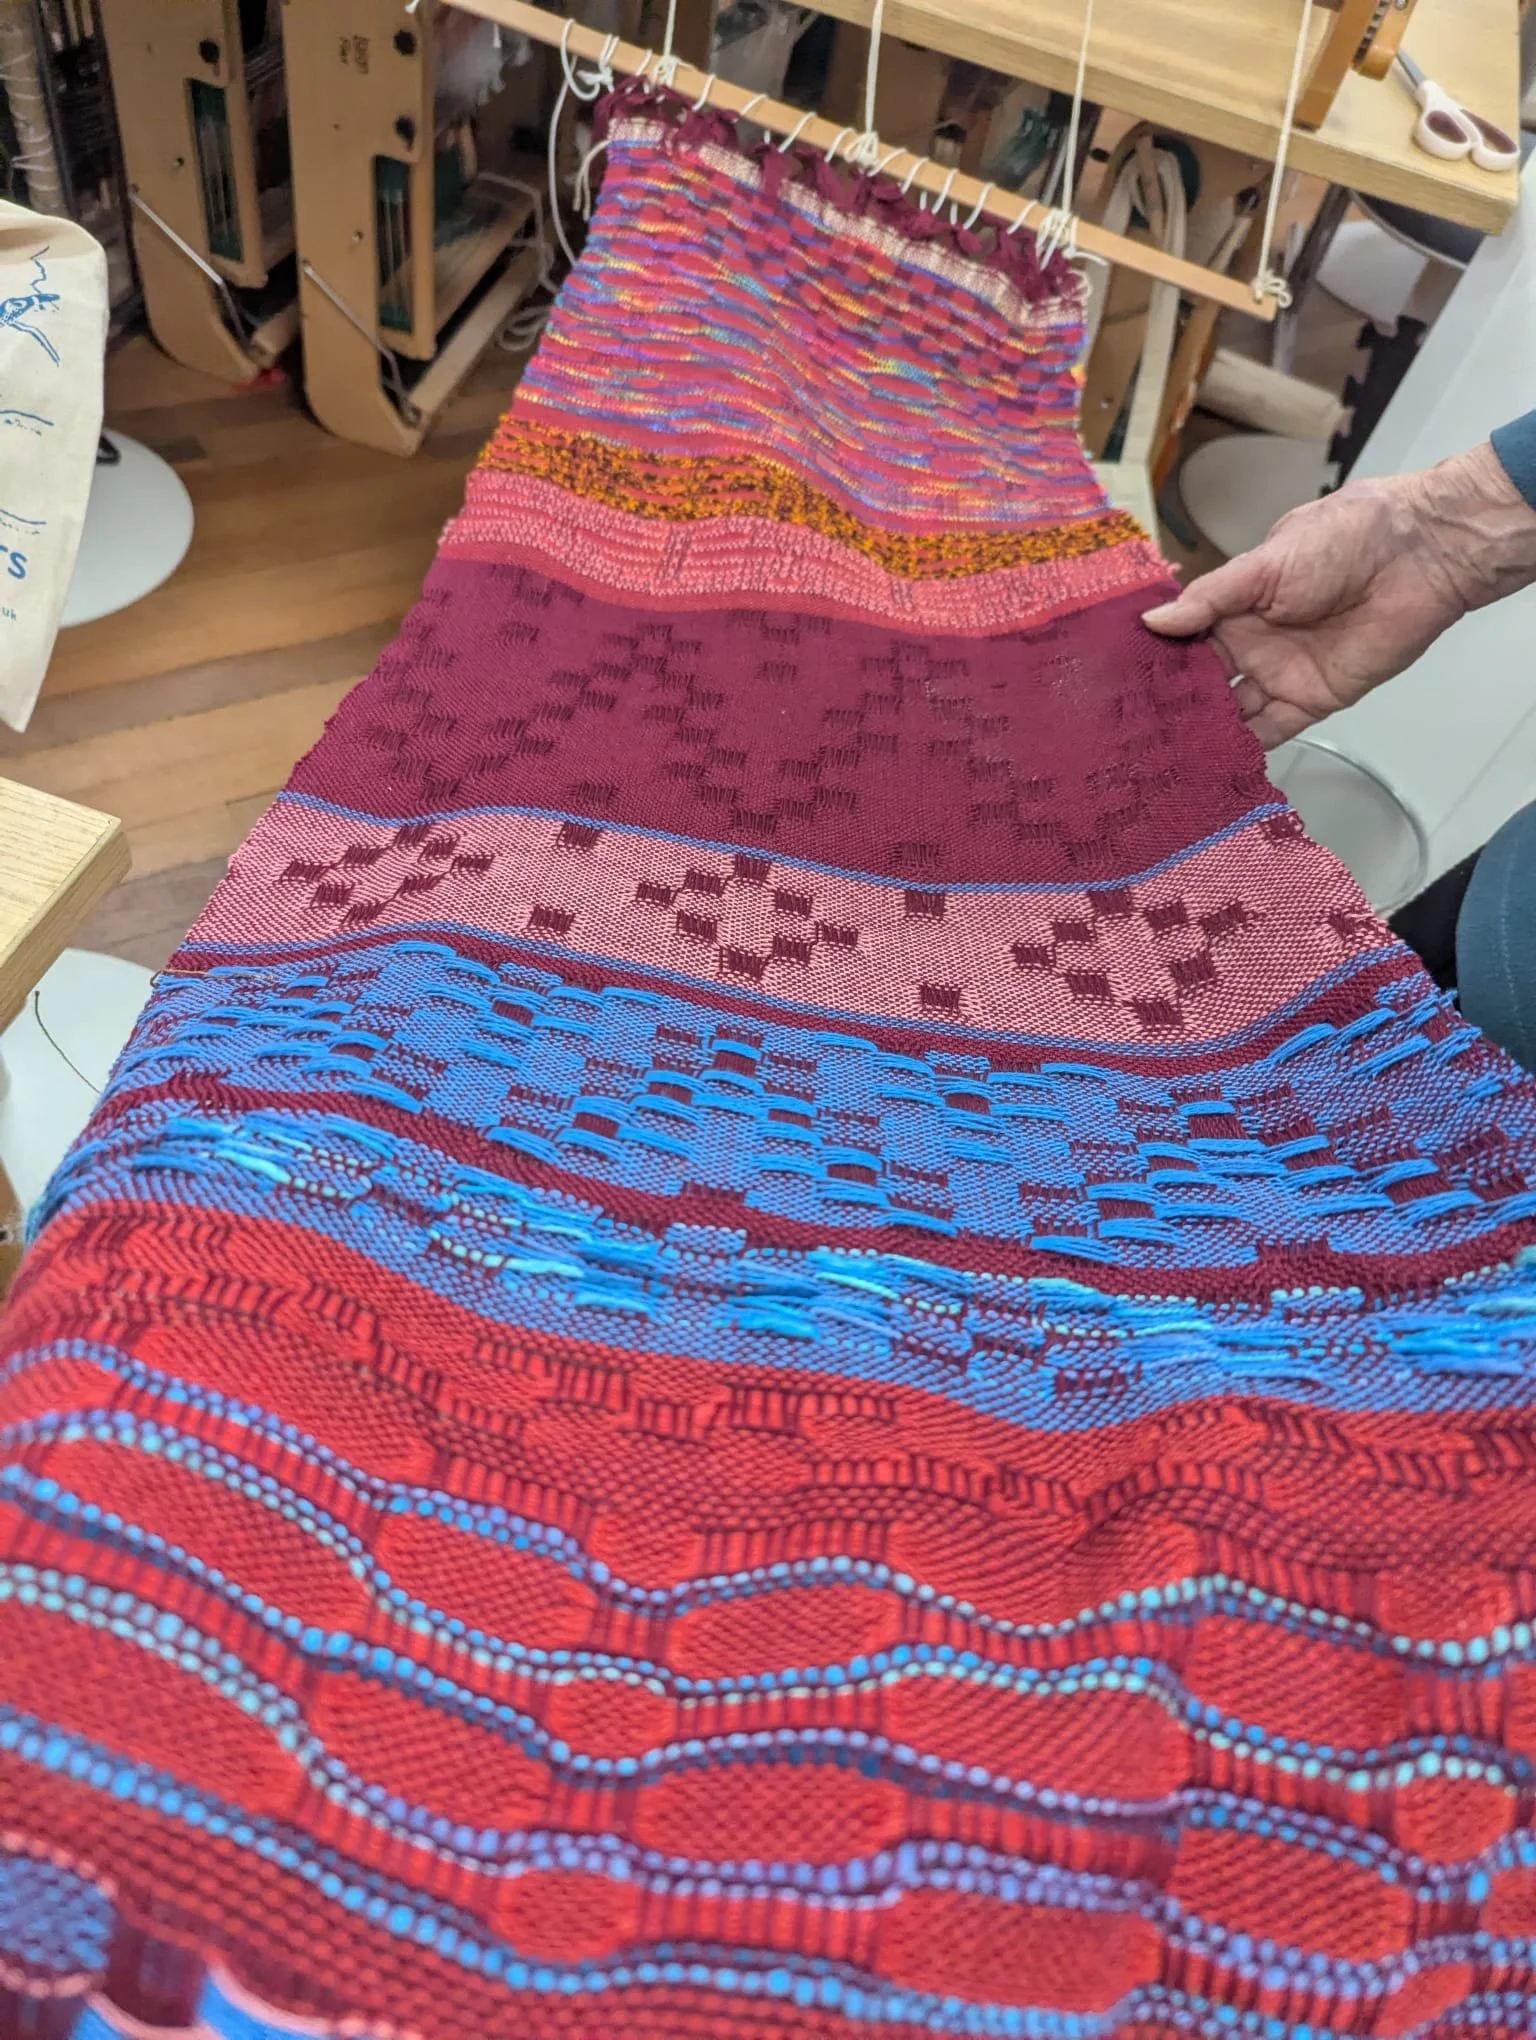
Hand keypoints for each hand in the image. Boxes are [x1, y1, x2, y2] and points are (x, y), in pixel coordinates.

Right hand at [1141, 442, 1535, 747]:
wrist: (1418, 555)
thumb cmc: (1342, 540)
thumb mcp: (1266, 562)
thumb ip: (1211, 598)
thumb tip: (1151, 623)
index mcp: (1234, 606)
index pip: (1183, 640)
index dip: (1153, 661)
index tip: (1112, 686)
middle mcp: (1250, 645)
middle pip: (1200, 684)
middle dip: (1169, 706)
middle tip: (1124, 735)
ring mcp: (1278, 676)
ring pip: (1229, 713)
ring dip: (1200, 733)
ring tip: (1156, 760)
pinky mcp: (1311, 702)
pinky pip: (1270, 733)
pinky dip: (1242, 750)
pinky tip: (1209, 766)